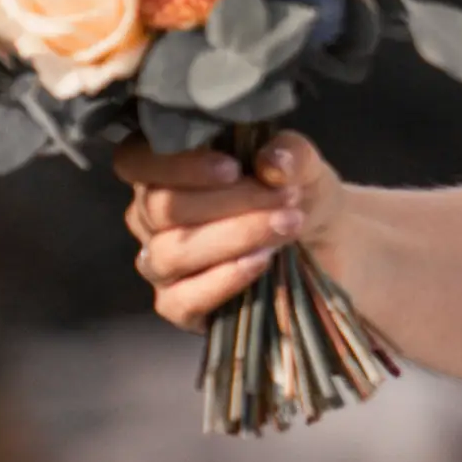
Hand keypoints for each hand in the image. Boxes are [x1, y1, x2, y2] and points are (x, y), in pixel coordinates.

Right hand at [125, 135, 341, 331]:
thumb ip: (291, 154)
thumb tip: (273, 162)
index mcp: (165, 171)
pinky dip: (222, 280)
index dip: (175, 164)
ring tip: (285, 226)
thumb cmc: (298, 199)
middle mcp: (151, 218)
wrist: (328, 251)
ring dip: (233, 237)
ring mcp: (161, 264)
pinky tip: (260, 262)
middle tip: (284, 198)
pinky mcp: (179, 307)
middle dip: (228, 201)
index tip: (233, 168)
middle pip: (161, 207)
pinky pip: (181, 300)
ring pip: (170, 252)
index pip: (134, 161)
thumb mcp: (304, 168)